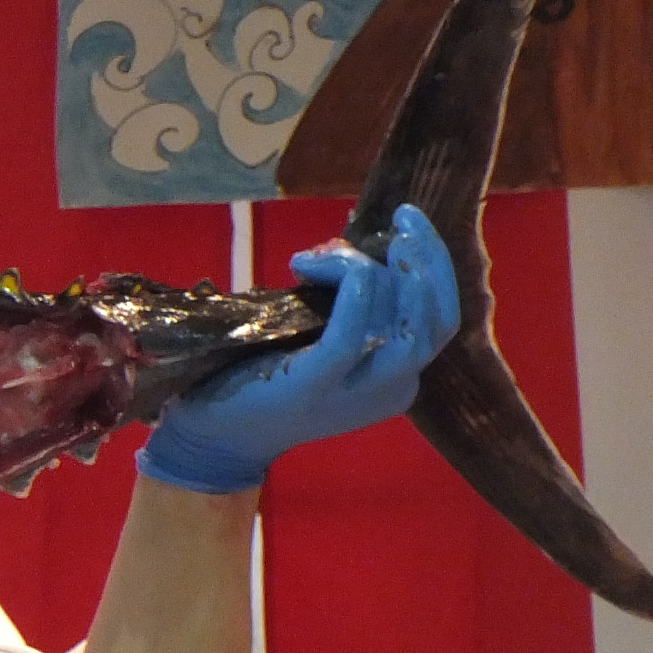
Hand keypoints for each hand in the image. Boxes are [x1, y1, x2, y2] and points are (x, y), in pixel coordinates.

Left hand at [136, 203, 460, 493]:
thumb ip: (348, 304)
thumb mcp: (321, 337)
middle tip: (403, 219)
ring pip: (402, 324)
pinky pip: (350, 336)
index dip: (432, 267)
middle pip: (436, 320)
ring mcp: (355, 392)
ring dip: (375, 270)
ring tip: (334, 250)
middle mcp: (390, 389)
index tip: (406, 227)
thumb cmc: (265, 376)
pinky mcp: (314, 386)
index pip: (438, 318)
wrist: (214, 433)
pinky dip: (353, 292)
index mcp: (397, 378)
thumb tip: (349, 250)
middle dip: (429, 260)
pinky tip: (334, 263)